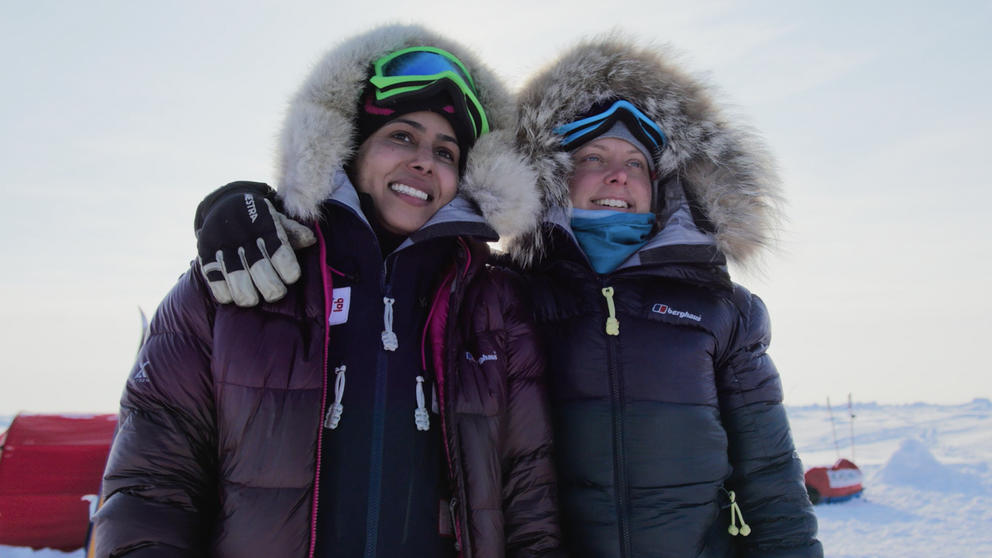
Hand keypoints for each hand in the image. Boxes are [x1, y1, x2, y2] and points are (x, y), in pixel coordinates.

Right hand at [195, 182, 314, 305]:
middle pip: (262, 274)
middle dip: (273, 290)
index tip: (290, 276)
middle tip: (275, 291)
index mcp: (265, 227)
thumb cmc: (258, 219)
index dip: (289, 271)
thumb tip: (311, 240)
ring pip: (240, 286)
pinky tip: (234, 292)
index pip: (282, 254)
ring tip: (254, 296)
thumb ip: (294, 232)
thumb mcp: (277, 219)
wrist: (223, 203)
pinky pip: (218, 288)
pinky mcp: (206, 257)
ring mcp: (223, 248)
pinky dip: (228, 295)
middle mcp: (244, 238)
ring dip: (251, 297)